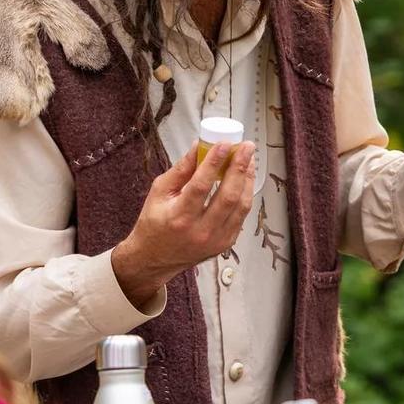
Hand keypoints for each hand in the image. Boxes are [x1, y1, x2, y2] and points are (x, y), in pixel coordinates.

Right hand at [113, 140, 256, 308]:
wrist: (154, 259)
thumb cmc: (154, 224)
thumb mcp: (159, 192)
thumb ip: (181, 169)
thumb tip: (199, 146)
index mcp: (179, 217)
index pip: (201, 185)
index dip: (215, 162)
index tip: (225, 144)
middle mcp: (200, 231)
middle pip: (228, 196)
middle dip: (240, 167)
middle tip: (246, 147)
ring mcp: (216, 240)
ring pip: (240, 206)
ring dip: (247, 179)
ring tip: (249, 159)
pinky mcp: (225, 243)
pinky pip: (241, 216)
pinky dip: (245, 195)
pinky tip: (245, 179)